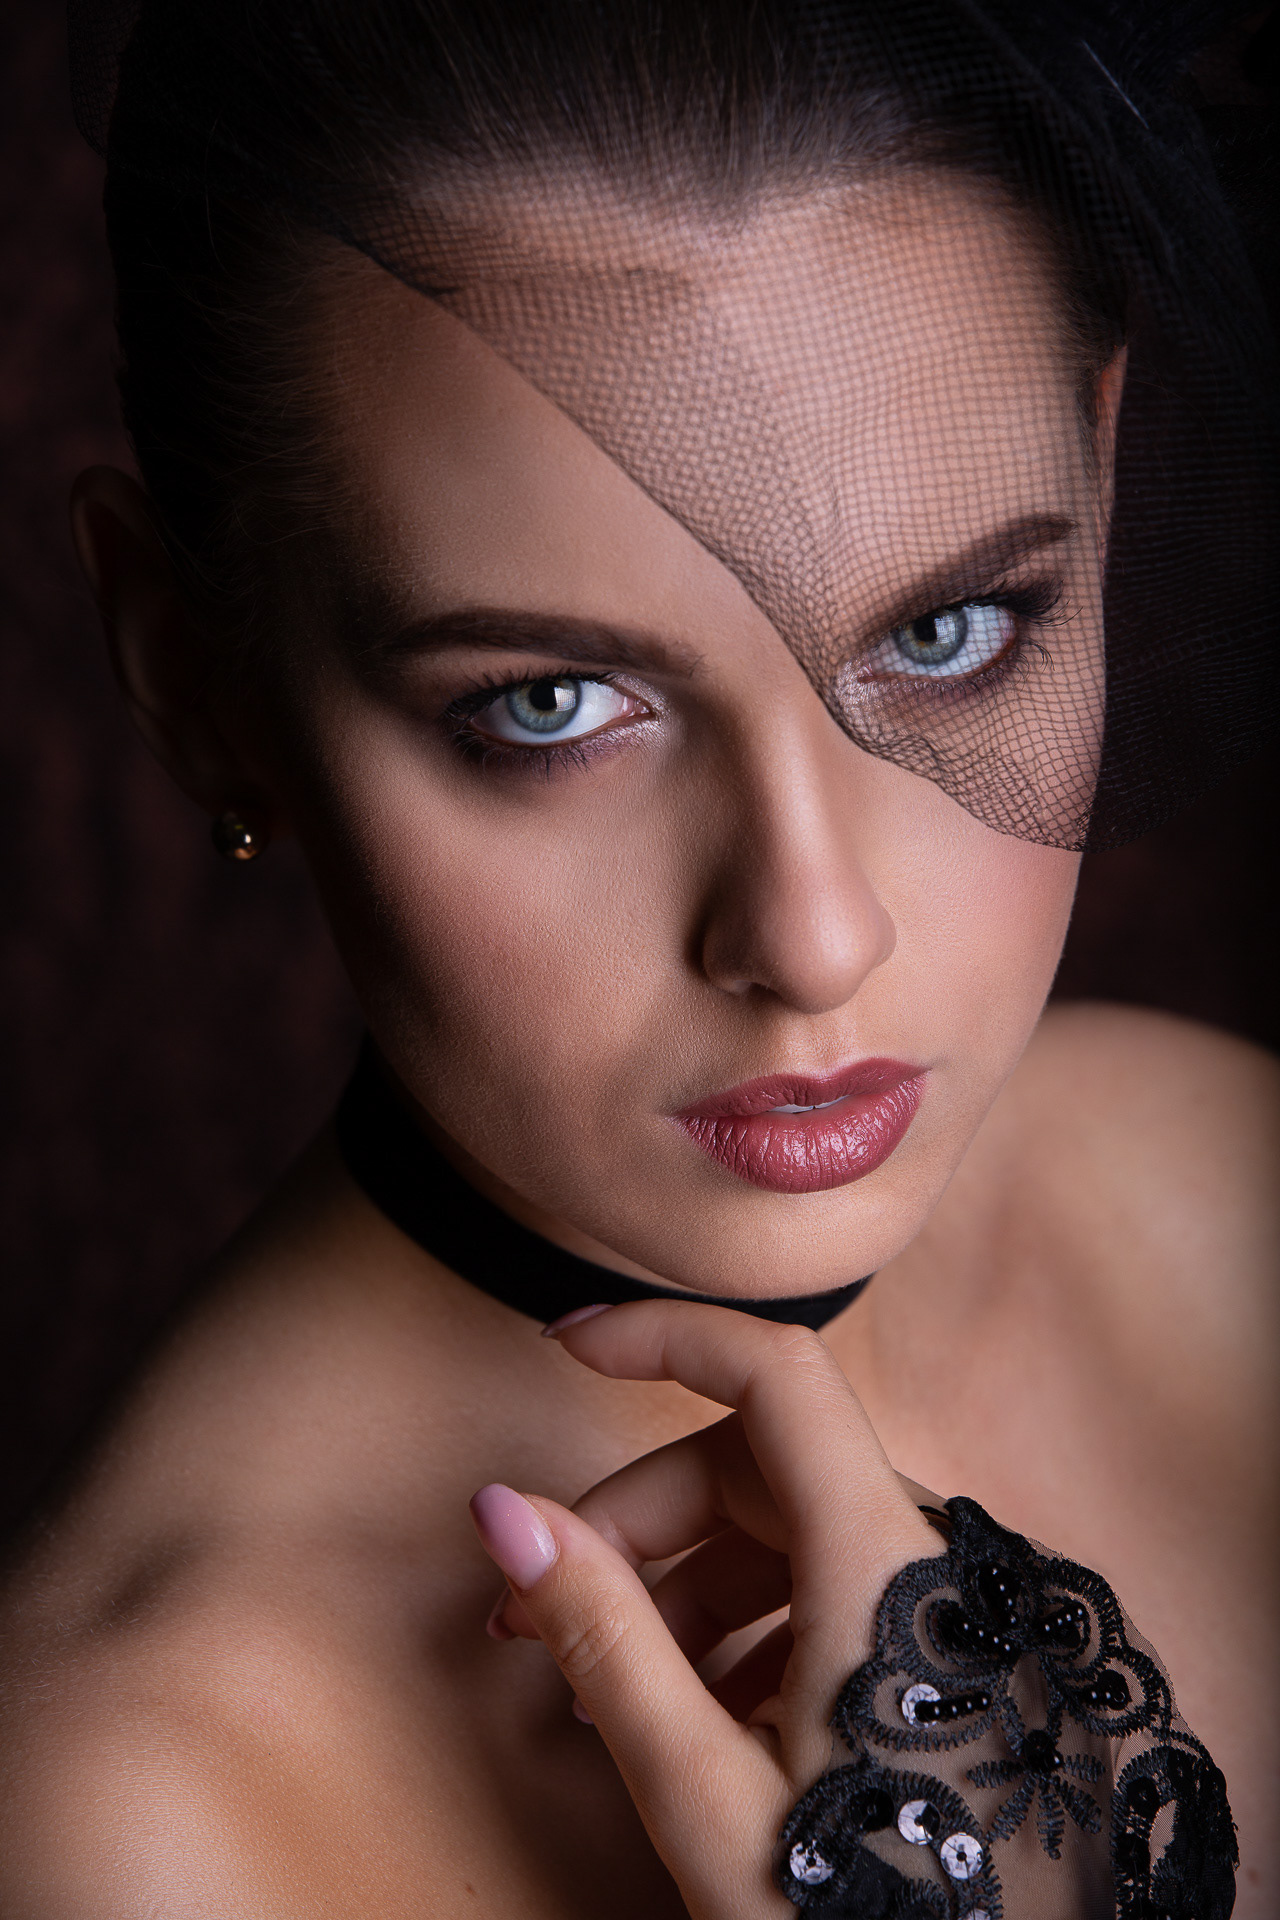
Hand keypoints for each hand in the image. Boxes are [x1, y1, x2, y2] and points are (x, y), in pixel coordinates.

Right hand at [470, 1302, 943, 1919]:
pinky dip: (755, 1619)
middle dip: (639, 1518)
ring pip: (792, 1530)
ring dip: (689, 1580)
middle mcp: (933, 1558)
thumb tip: (503, 1510)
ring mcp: (953, 1605)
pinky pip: (838, 1585)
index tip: (567, 1341)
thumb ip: (603, 1635)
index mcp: (883, 1564)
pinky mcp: (956, 1651)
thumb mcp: (704, 1790)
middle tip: (539, 1606)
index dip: (664, 1335)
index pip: (773, 1374)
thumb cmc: (864, 1914)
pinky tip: (712, 1710)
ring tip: (618, 1680)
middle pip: (758, 1466)